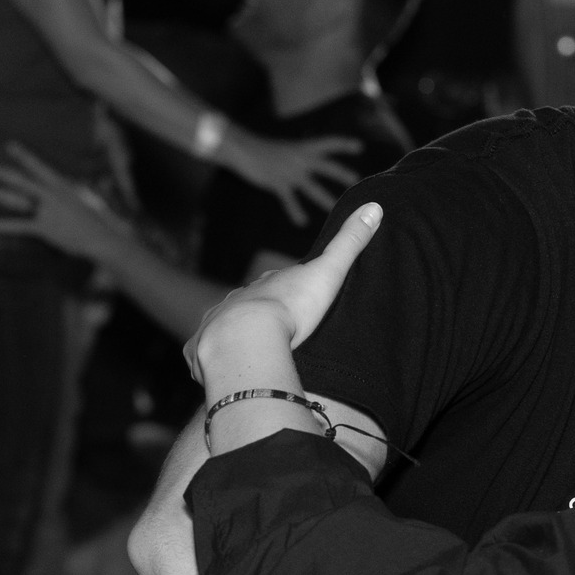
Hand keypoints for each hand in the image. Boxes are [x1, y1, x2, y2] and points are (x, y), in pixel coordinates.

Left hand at [0, 143, 129, 262]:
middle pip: (22, 181)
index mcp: (61, 185)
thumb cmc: (96, 219)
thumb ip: (71, 188)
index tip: (9, 146)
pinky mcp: (46, 228)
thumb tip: (67, 181)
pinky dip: (9, 226)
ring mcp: (48, 211)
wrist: (103, 237)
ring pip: (19, 200)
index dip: (23, 156)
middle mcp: (52, 194)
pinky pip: (23, 226)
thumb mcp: (84, 197)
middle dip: (2, 173)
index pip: (38, 167)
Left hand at [186, 201, 381, 397]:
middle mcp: (240, 299)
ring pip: (228, 327)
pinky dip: (213, 360)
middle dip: (262, 313)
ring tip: (251, 353)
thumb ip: (349, 242)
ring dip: (238, 337)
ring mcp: (218, 323)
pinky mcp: (201, 350)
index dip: (288, 289)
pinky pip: (205, 354)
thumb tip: (374, 206)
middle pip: (252, 304)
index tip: (297, 298)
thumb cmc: (290, 308)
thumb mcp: (327, 273)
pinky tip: (223, 369)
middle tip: (276, 331)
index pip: (279, 282)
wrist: (245, 339)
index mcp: (268, 284)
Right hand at [223, 130, 360, 228]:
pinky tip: (302, 222)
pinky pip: (290, 200)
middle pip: (327, 166)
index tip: (360, 147)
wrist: (241, 148)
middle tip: (357, 182)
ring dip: (325, 198)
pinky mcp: (278, 183)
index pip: (328, 143)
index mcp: (303, 147)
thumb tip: (307, 166)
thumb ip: (299, 159)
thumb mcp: (285, 150)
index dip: (343, 144)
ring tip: (335, 208)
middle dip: (342, 174)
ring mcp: (290, 171)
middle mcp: (301, 158)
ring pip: (313, 187)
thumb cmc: (261, 150)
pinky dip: (296, 211)